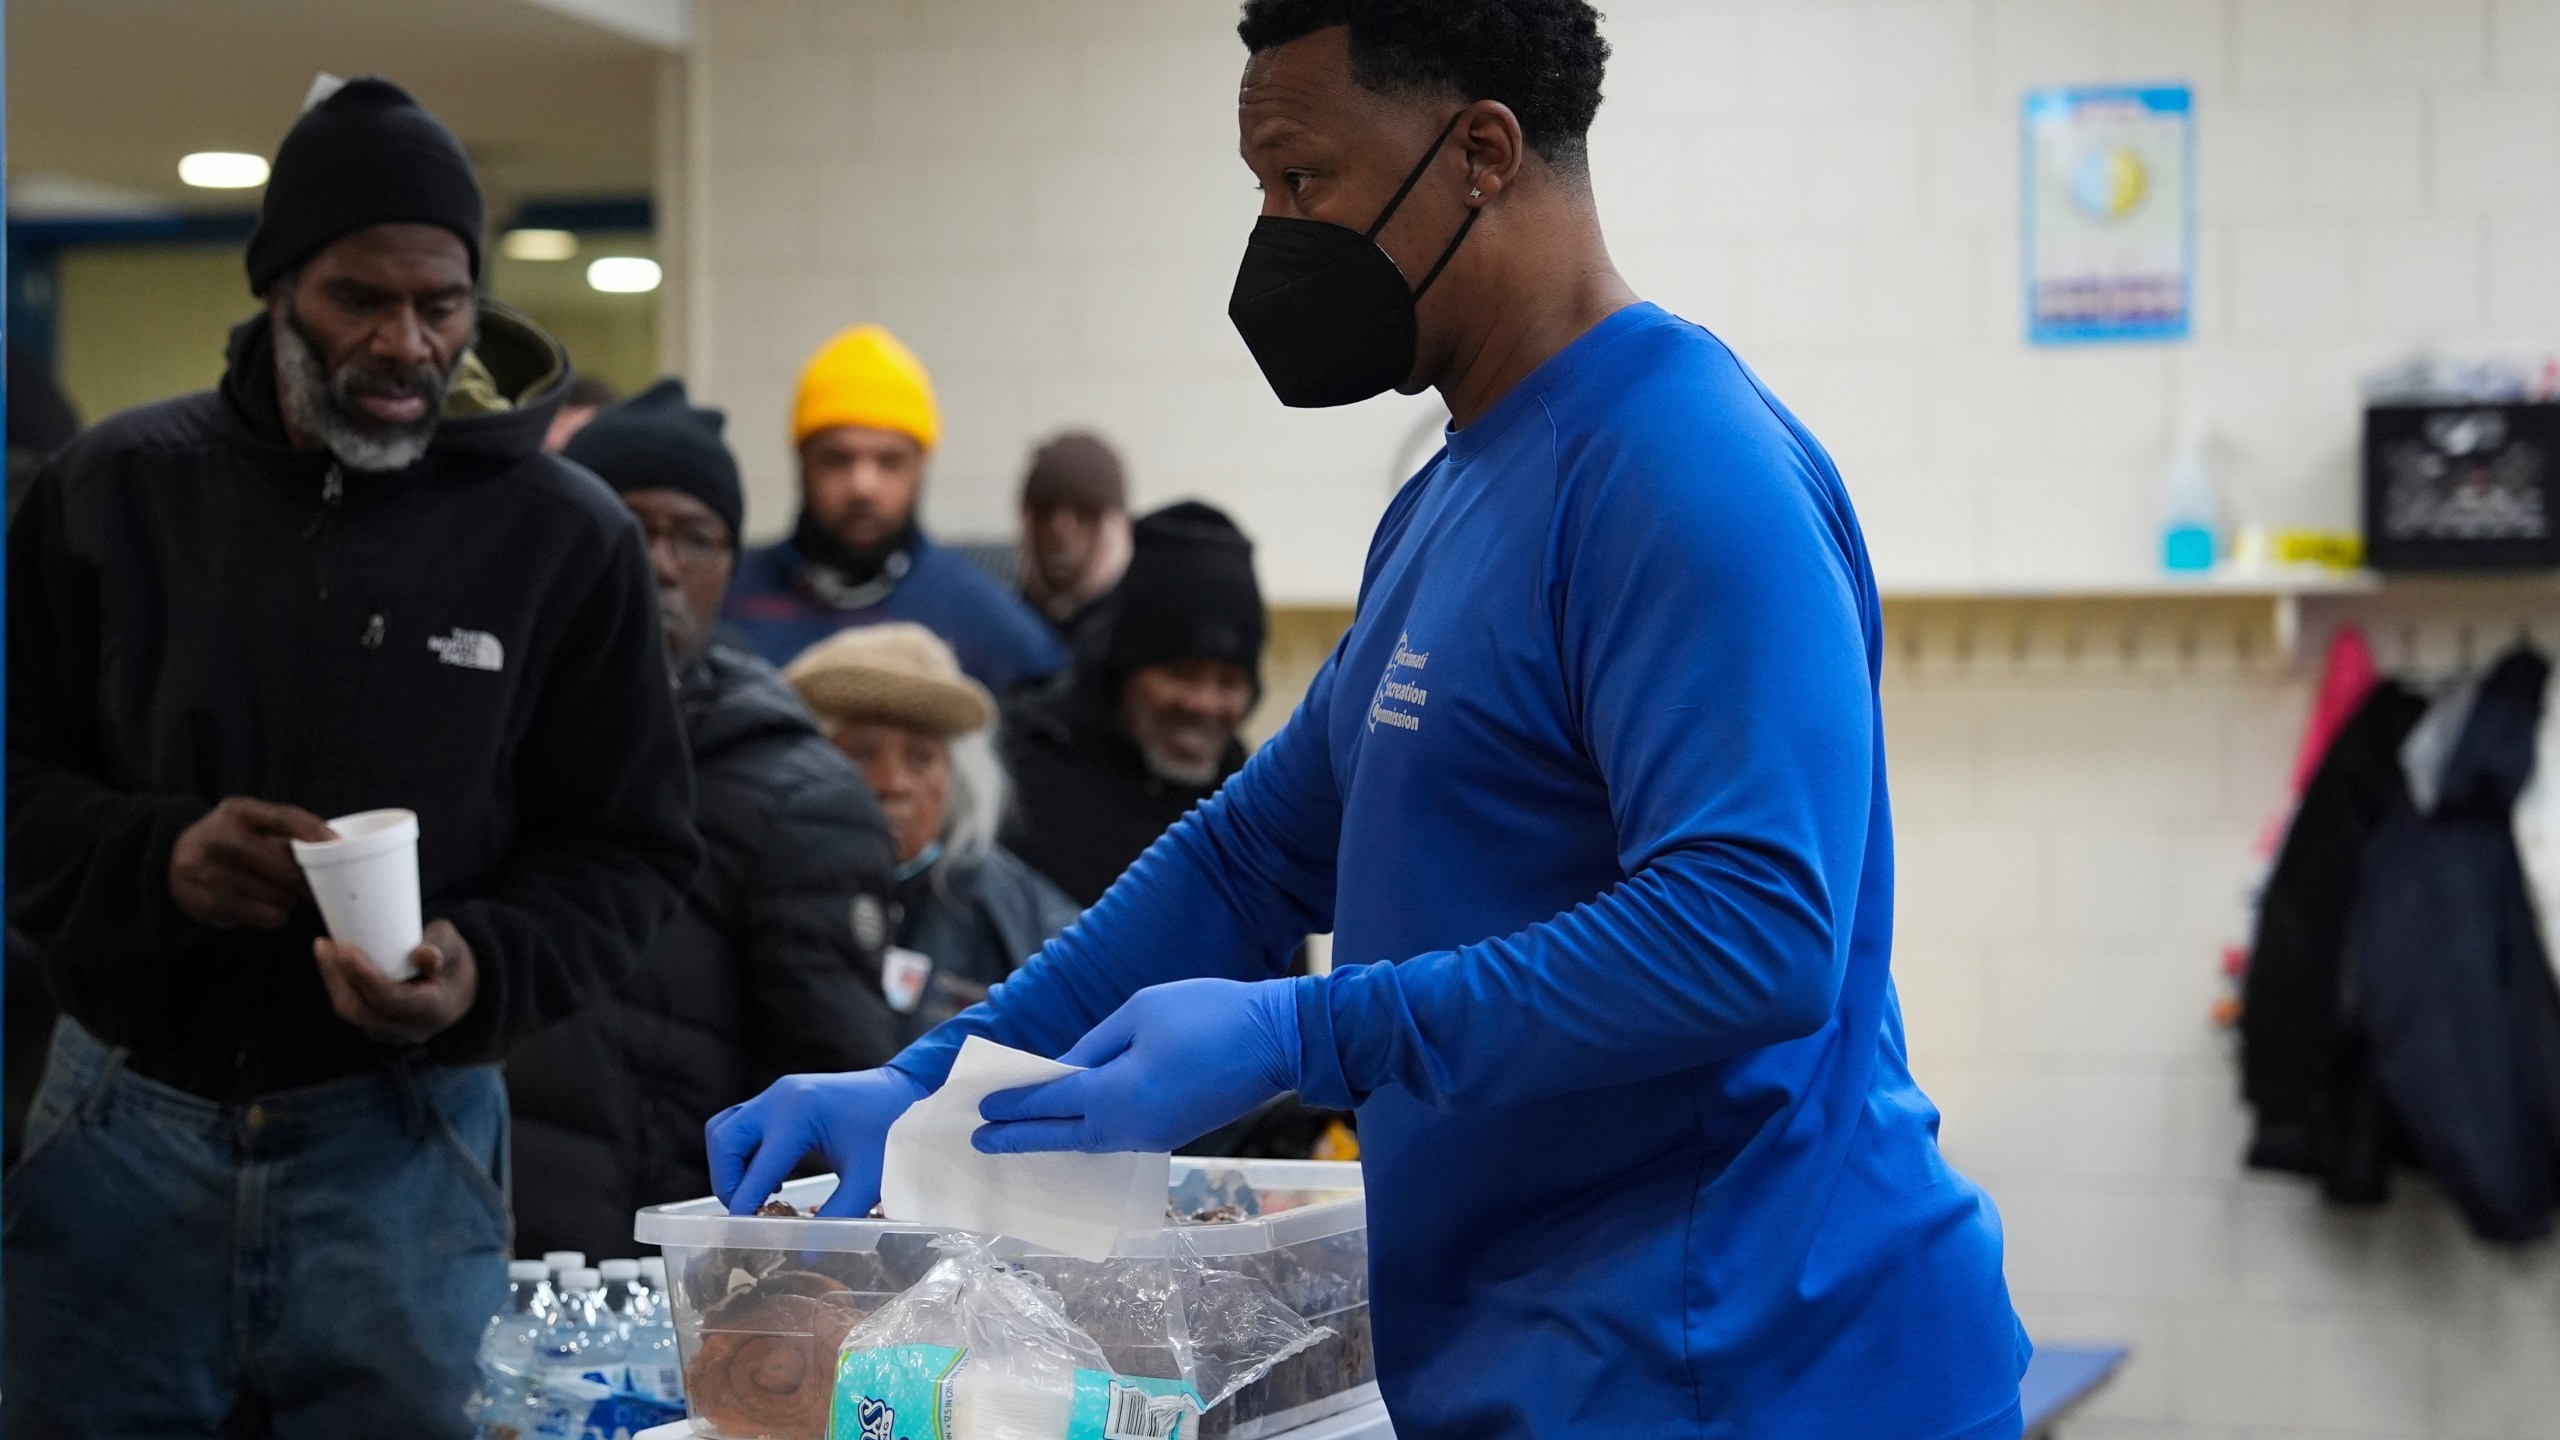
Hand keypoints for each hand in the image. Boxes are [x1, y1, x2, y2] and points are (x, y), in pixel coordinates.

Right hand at [170, 797, 334, 927]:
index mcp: (237, 812)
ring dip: (293, 899)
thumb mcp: (251, 822)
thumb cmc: (230, 841)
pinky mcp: (207, 903)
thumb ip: (288, 829)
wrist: (170, 862)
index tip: (339, 847)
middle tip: (318, 885)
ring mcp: (208, 872)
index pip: (288, 819)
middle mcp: (219, 838)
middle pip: (288, 867)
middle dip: (309, 879)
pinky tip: (268, 906)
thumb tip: (336, 846)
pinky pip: (265, 916)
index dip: (317, 834)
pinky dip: (277, 915)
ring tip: (289, 894)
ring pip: (280, 896)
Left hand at [315, 919, 477, 1045]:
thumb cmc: (454, 962)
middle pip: (363, 1010)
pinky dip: (338, 985)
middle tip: (327, 945)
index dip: (365, 977)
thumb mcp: (455, 948)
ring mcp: (391, 1033)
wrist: (458, 991)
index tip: (347, 950)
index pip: (391, 1000)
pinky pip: (352, 1010)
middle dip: (340, 977)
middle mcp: (411, 1029)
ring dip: (333, 980)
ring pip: (352, 1012)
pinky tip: (330, 961)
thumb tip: (419, 953)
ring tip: (324, 948)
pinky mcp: (376, 1028)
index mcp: (434, 1010)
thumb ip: (441, 946)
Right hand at [707, 1068, 928, 1217]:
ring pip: (727, 1129)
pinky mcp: (782, 1095)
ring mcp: (778, 1093)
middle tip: (746, 1212)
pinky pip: (742, 1122)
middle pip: (724, 1141)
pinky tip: (771, 1175)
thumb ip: (837, 1217)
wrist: (907, 1089)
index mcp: (799, 1116)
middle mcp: (780, 1098)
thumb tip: (806, 1255)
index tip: (742, 1233)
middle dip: (727, 1181)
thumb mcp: (867, 1179)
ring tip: (755, 1195)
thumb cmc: (892, 1131)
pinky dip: (743, 1150)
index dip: (745, 1204)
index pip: (756, 1168)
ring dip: (730, 1164)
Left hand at [975, 978, 1300, 1154]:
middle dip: (1018, 1136)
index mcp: (1116, 1093)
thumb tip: (1063, 1069)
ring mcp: (1152, 1136)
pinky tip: (1069, 1125)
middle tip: (979, 1142)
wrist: (1278, 1041)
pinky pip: (1113, 1139)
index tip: (980, 1107)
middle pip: (1060, 1135)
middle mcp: (1128, 1126)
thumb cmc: (1208, 1014)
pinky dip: (1083, 1134)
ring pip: (1088, 1142)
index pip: (1048, 1103)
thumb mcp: (1140, 1013)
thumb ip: (1094, 1046)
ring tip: (1017, 1134)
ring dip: (1050, 1137)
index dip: (1012, 1103)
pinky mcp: (1171, 1134)